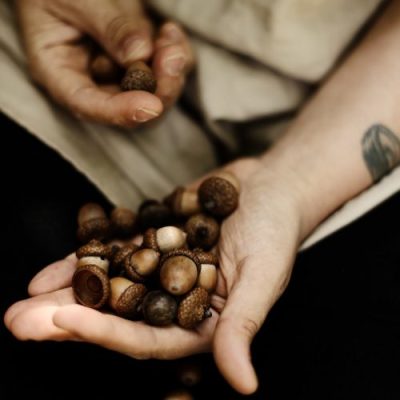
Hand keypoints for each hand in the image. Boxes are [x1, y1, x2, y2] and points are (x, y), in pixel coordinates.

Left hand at [4, 158, 305, 393]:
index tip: (64, 324)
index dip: (107, 333)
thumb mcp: (263, 278)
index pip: (150, 338)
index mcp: (203, 321)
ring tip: (24, 296)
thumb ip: (243, 327)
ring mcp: (160, 269)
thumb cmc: (275, 231)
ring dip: (67, 290)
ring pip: (108, 284)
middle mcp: (176, 300)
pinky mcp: (151, 240)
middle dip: (69, 319)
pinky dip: (84, 257)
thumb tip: (244, 386)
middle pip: (118, 315)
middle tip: (18, 321)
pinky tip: (50, 267)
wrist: (269, 187)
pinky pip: (113, 252)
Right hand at [15, 0, 193, 125]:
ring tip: (170, 38)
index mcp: (59, 72)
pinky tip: (170, 32)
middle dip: (157, 90)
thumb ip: (106, 25)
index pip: (87, 105)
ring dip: (170, 72)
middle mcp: (91, 80)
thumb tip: (140, 55)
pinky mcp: (140, 58)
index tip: (150, 106)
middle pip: (129, 106)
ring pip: (153, 92)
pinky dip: (175, 55)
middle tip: (171, 60)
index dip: (119, 111)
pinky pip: (165, 70)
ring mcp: (118, 71)